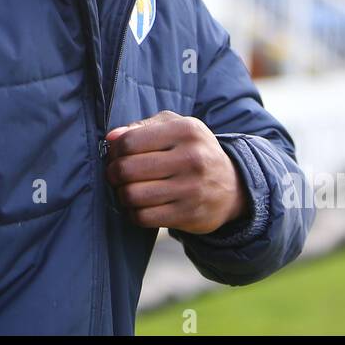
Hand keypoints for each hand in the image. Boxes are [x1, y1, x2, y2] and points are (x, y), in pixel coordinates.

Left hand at [104, 110, 246, 233]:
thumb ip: (143, 127)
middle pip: (126, 169)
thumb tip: (112, 138)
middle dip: (113, 173)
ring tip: (127, 189)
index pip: (129, 141)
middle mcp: (191, 158)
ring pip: (132, 195)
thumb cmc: (194, 151)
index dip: (114, 150)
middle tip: (116, 174)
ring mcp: (191, 189)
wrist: (233, 187)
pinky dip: (133, 212)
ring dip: (122, 194)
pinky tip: (139, 206)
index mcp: (186, 130)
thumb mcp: (177, 127)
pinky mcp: (189, 215)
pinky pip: (143, 217)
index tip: (115, 155)